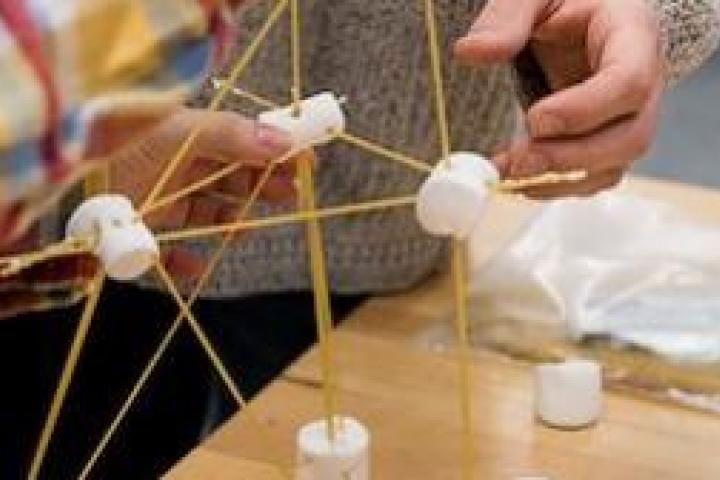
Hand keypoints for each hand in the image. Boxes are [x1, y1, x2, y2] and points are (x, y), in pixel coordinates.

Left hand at [108, 107, 293, 277]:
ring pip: (213, 215)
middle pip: (236, 181)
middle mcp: (182, 168)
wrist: (66, 176)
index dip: (277, 154)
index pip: (247, 145)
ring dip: (231, 224)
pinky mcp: (147, 233)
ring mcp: (166, 200)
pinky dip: (188, 262)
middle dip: (264, 189)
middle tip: (291, 196)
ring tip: (240, 230)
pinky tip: (196, 266)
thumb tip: (285, 143)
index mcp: (194, 138)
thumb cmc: (123, 141)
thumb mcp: (182, 131)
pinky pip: (175, 252)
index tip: (307, 164)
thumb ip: (233, 136)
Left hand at [455, 0, 663, 197]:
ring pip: (612, 167)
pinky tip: (517, 180)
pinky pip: (593, 177)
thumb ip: (507, 16)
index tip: (535, 119)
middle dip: (570, 158)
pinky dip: (555, 185)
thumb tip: (471, 51)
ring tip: (508, 173)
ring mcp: (628, 118)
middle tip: (518, 162)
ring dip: (558, 179)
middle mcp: (643, 83)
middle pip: (630, 137)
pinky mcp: (606, 141)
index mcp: (632, 36)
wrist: (582, 13)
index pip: (629, 82)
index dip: (585, 110)